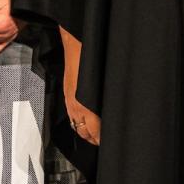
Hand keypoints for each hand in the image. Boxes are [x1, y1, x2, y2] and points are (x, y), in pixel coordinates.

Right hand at [60, 26, 99, 144]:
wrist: (75, 42)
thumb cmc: (89, 57)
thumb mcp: (101, 81)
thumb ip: (106, 98)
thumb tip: (116, 107)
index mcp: (85, 105)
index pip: (94, 131)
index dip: (101, 139)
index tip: (108, 141)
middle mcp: (75, 106)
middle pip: (83, 132)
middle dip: (93, 139)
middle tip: (103, 141)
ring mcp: (69, 100)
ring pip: (75, 125)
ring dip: (84, 132)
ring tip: (94, 135)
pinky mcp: (67, 94)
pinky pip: (71, 115)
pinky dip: (77, 122)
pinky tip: (83, 119)